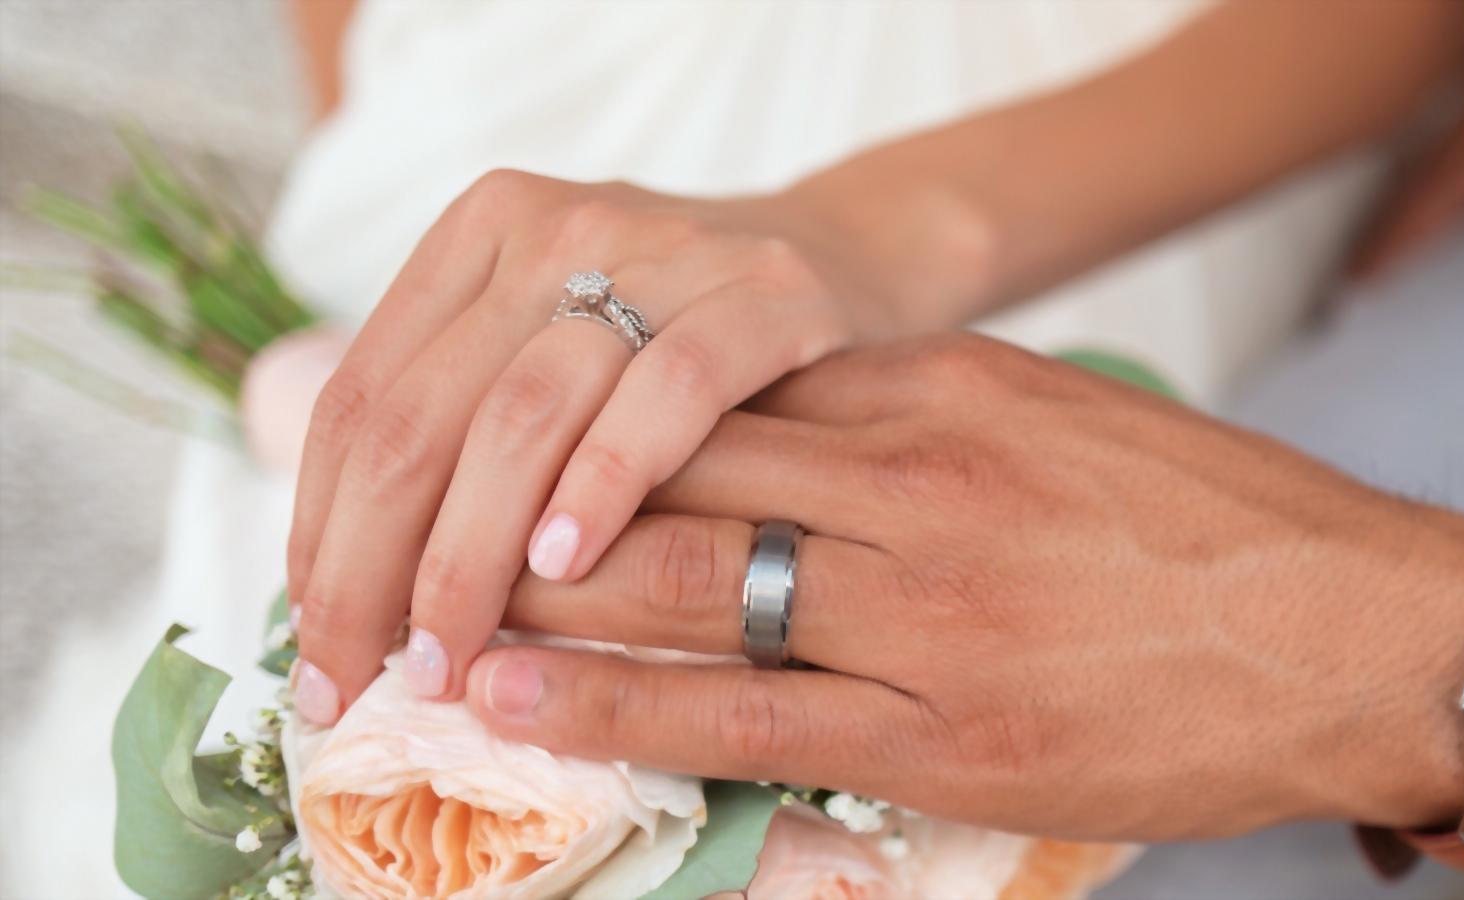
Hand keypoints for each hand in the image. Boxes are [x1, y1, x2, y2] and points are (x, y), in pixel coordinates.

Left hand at [286, 171, 912, 723]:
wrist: (857, 260)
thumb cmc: (685, 345)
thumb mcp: (559, 355)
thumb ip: (466, 433)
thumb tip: (350, 604)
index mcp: (480, 236)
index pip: (358, 402)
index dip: (319, 538)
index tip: (317, 655)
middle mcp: (554, 229)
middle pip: (421, 418)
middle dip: (373, 571)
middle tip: (365, 683)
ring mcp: (661, 250)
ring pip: (521, 415)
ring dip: (469, 556)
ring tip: (448, 658)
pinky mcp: (763, 292)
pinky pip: (666, 393)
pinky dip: (603, 483)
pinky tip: (566, 566)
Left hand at [459, 334, 1463, 840]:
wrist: (1364, 635)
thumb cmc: (1227, 529)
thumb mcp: (1071, 422)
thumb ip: (934, 419)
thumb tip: (809, 432)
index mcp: (950, 392)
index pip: (730, 389)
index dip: (600, 417)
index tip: (518, 437)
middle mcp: (920, 481)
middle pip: (676, 470)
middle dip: (536, 498)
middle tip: (422, 519)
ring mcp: (929, 607)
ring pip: (686, 582)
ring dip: (539, 594)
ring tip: (423, 611)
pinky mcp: (947, 727)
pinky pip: (743, 712)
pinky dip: (612, 703)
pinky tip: (517, 696)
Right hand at [1351, 53, 1463, 279]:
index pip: (1416, 211)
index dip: (1386, 247)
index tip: (1355, 281)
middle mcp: (1454, 145)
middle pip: (1405, 201)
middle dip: (1380, 237)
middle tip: (1352, 274)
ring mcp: (1461, 129)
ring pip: (1419, 183)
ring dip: (1399, 215)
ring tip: (1380, 246)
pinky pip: (1443, 166)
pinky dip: (1430, 191)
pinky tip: (1442, 206)